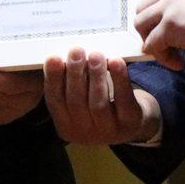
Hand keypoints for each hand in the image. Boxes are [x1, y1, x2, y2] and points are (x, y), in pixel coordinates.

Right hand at [43, 48, 158, 144]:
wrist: (131, 123)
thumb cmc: (98, 102)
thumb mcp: (80, 99)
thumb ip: (68, 83)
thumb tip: (60, 56)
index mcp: (65, 125)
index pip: (55, 101)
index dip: (53, 79)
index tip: (53, 58)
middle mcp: (84, 132)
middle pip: (76, 102)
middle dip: (75, 74)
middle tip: (76, 51)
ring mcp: (108, 131)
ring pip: (99, 103)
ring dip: (96, 76)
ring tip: (96, 55)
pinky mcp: (130, 123)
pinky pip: (124, 100)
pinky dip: (120, 79)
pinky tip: (116, 62)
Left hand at [133, 0, 184, 68]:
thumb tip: (177, 27)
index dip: (161, 18)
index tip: (173, 34)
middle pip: (143, 9)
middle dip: (149, 29)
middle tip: (165, 45)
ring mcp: (170, 5)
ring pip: (141, 24)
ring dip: (152, 43)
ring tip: (172, 55)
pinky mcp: (171, 25)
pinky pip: (152, 44)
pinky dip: (162, 57)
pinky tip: (178, 63)